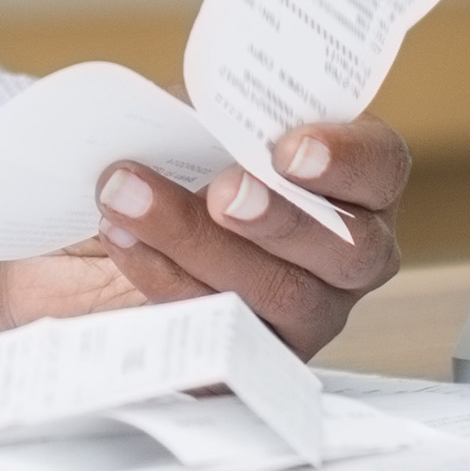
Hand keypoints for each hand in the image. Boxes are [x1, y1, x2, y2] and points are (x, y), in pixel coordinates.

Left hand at [0, 117, 405, 357]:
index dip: (346, 159)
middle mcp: (341, 254)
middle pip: (348, 249)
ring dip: (199, 243)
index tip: (289, 150)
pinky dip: (168, 286)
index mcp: (346, 179)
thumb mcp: (184, 122)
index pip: (380, 167)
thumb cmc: (161, 165)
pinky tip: (125, 246)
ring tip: (129, 198)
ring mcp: (303, 315)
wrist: (89, 238)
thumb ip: (208, 112)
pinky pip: (226, 338)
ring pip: (282, 295)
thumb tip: (200, 108)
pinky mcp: (248, 362)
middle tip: (222, 194)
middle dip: (280, 219)